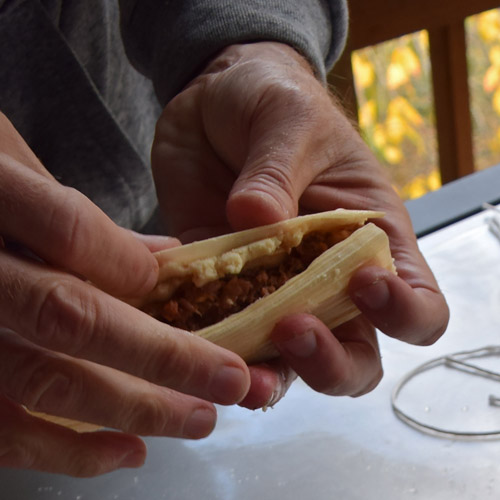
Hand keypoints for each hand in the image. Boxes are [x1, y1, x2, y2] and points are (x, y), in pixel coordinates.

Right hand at [0, 113, 249, 475]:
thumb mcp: (11, 168)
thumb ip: (76, 215)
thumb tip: (159, 257)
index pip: (67, 230)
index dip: (127, 261)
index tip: (177, 285)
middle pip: (71, 319)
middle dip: (163, 357)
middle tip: (229, 381)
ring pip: (43, 382)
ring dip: (132, 409)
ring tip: (197, 420)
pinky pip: (2, 430)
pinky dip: (67, 450)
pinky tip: (126, 452)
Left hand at [151, 42, 448, 407]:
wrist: (213, 105)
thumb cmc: (272, 99)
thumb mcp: (284, 119)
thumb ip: (275, 169)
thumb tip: (255, 216)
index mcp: (369, 238)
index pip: (417, 301)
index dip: (402, 311)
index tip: (363, 284)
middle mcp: (326, 278)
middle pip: (354, 355)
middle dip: (330, 361)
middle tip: (293, 329)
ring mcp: (271, 289)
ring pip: (286, 362)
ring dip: (269, 376)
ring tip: (241, 373)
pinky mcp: (219, 287)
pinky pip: (221, 334)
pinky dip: (210, 348)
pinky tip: (189, 346)